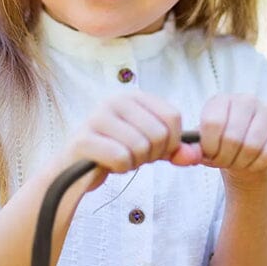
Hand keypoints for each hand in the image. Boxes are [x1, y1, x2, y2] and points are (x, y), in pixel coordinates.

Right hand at [60, 90, 200, 189]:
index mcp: (134, 96)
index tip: (157, 150)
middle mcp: (115, 100)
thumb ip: (175, 150)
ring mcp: (96, 117)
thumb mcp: (151, 147)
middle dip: (152, 155)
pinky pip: (121, 157)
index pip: (173, 116)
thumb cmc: (117, 153)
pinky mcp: (83, 139)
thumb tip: (191, 155)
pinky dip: (120, 168)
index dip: (172, 141)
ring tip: (120, 158)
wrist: (75, 170)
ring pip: (141, 147)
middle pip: (159, 133)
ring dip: (134, 162)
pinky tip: (108, 164)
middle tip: (134, 156)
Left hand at [183, 94, 266, 181]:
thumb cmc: (220, 147)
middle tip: (225, 162)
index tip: (210, 154)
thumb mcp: (203, 145)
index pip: (213, 123)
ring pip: (252, 146)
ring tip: (238, 162)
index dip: (210, 147)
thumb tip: (190, 153)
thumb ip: (193, 148)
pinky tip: (253, 163)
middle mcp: (246, 100)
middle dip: (226, 158)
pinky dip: (258, 164)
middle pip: (233, 137)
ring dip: (242, 162)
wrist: (244, 153)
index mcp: (222, 100)